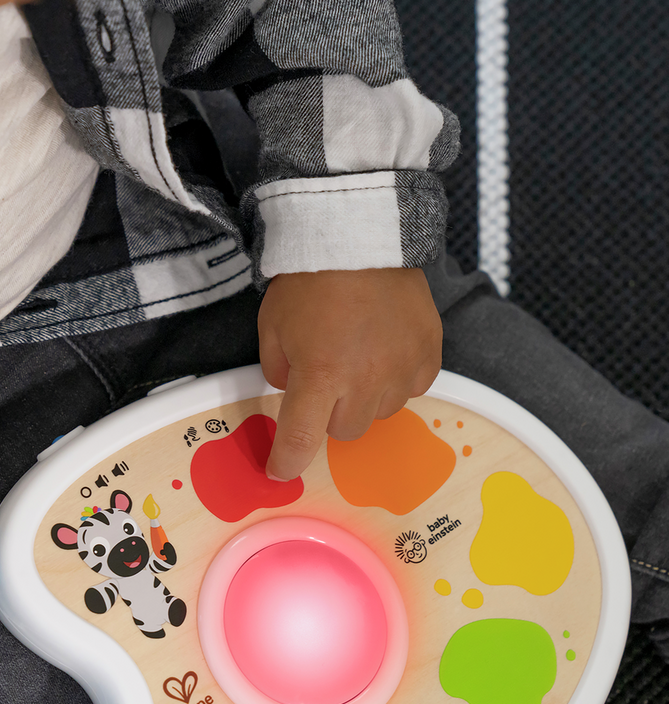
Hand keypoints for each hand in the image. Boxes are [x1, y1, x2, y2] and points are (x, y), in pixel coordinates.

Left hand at [259, 267, 441, 481]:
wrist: (362, 235)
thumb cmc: (310, 281)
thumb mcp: (273, 327)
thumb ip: (277, 370)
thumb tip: (291, 393)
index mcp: (320, 374)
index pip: (302, 438)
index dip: (288, 460)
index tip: (281, 469)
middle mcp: (365, 380)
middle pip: (345, 431)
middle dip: (330, 413)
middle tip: (325, 377)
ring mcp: (402, 370)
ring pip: (379, 413)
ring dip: (364, 396)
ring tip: (357, 354)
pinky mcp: (429, 358)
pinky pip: (410, 390)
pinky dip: (395, 379)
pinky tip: (384, 348)